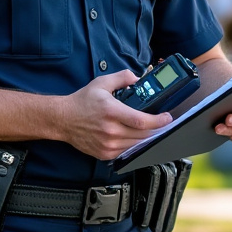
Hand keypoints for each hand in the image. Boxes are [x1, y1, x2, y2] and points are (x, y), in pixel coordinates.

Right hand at [57, 71, 172, 159]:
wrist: (63, 119)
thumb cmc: (82, 101)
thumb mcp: (102, 83)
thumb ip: (122, 77)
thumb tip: (138, 77)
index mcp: (111, 112)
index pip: (141, 121)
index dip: (158, 121)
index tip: (167, 118)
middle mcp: (110, 130)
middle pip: (143, 135)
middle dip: (157, 129)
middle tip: (164, 123)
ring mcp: (107, 144)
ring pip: (136, 145)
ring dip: (147, 138)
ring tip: (153, 130)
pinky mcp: (104, 153)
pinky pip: (126, 151)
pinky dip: (134, 145)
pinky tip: (137, 137)